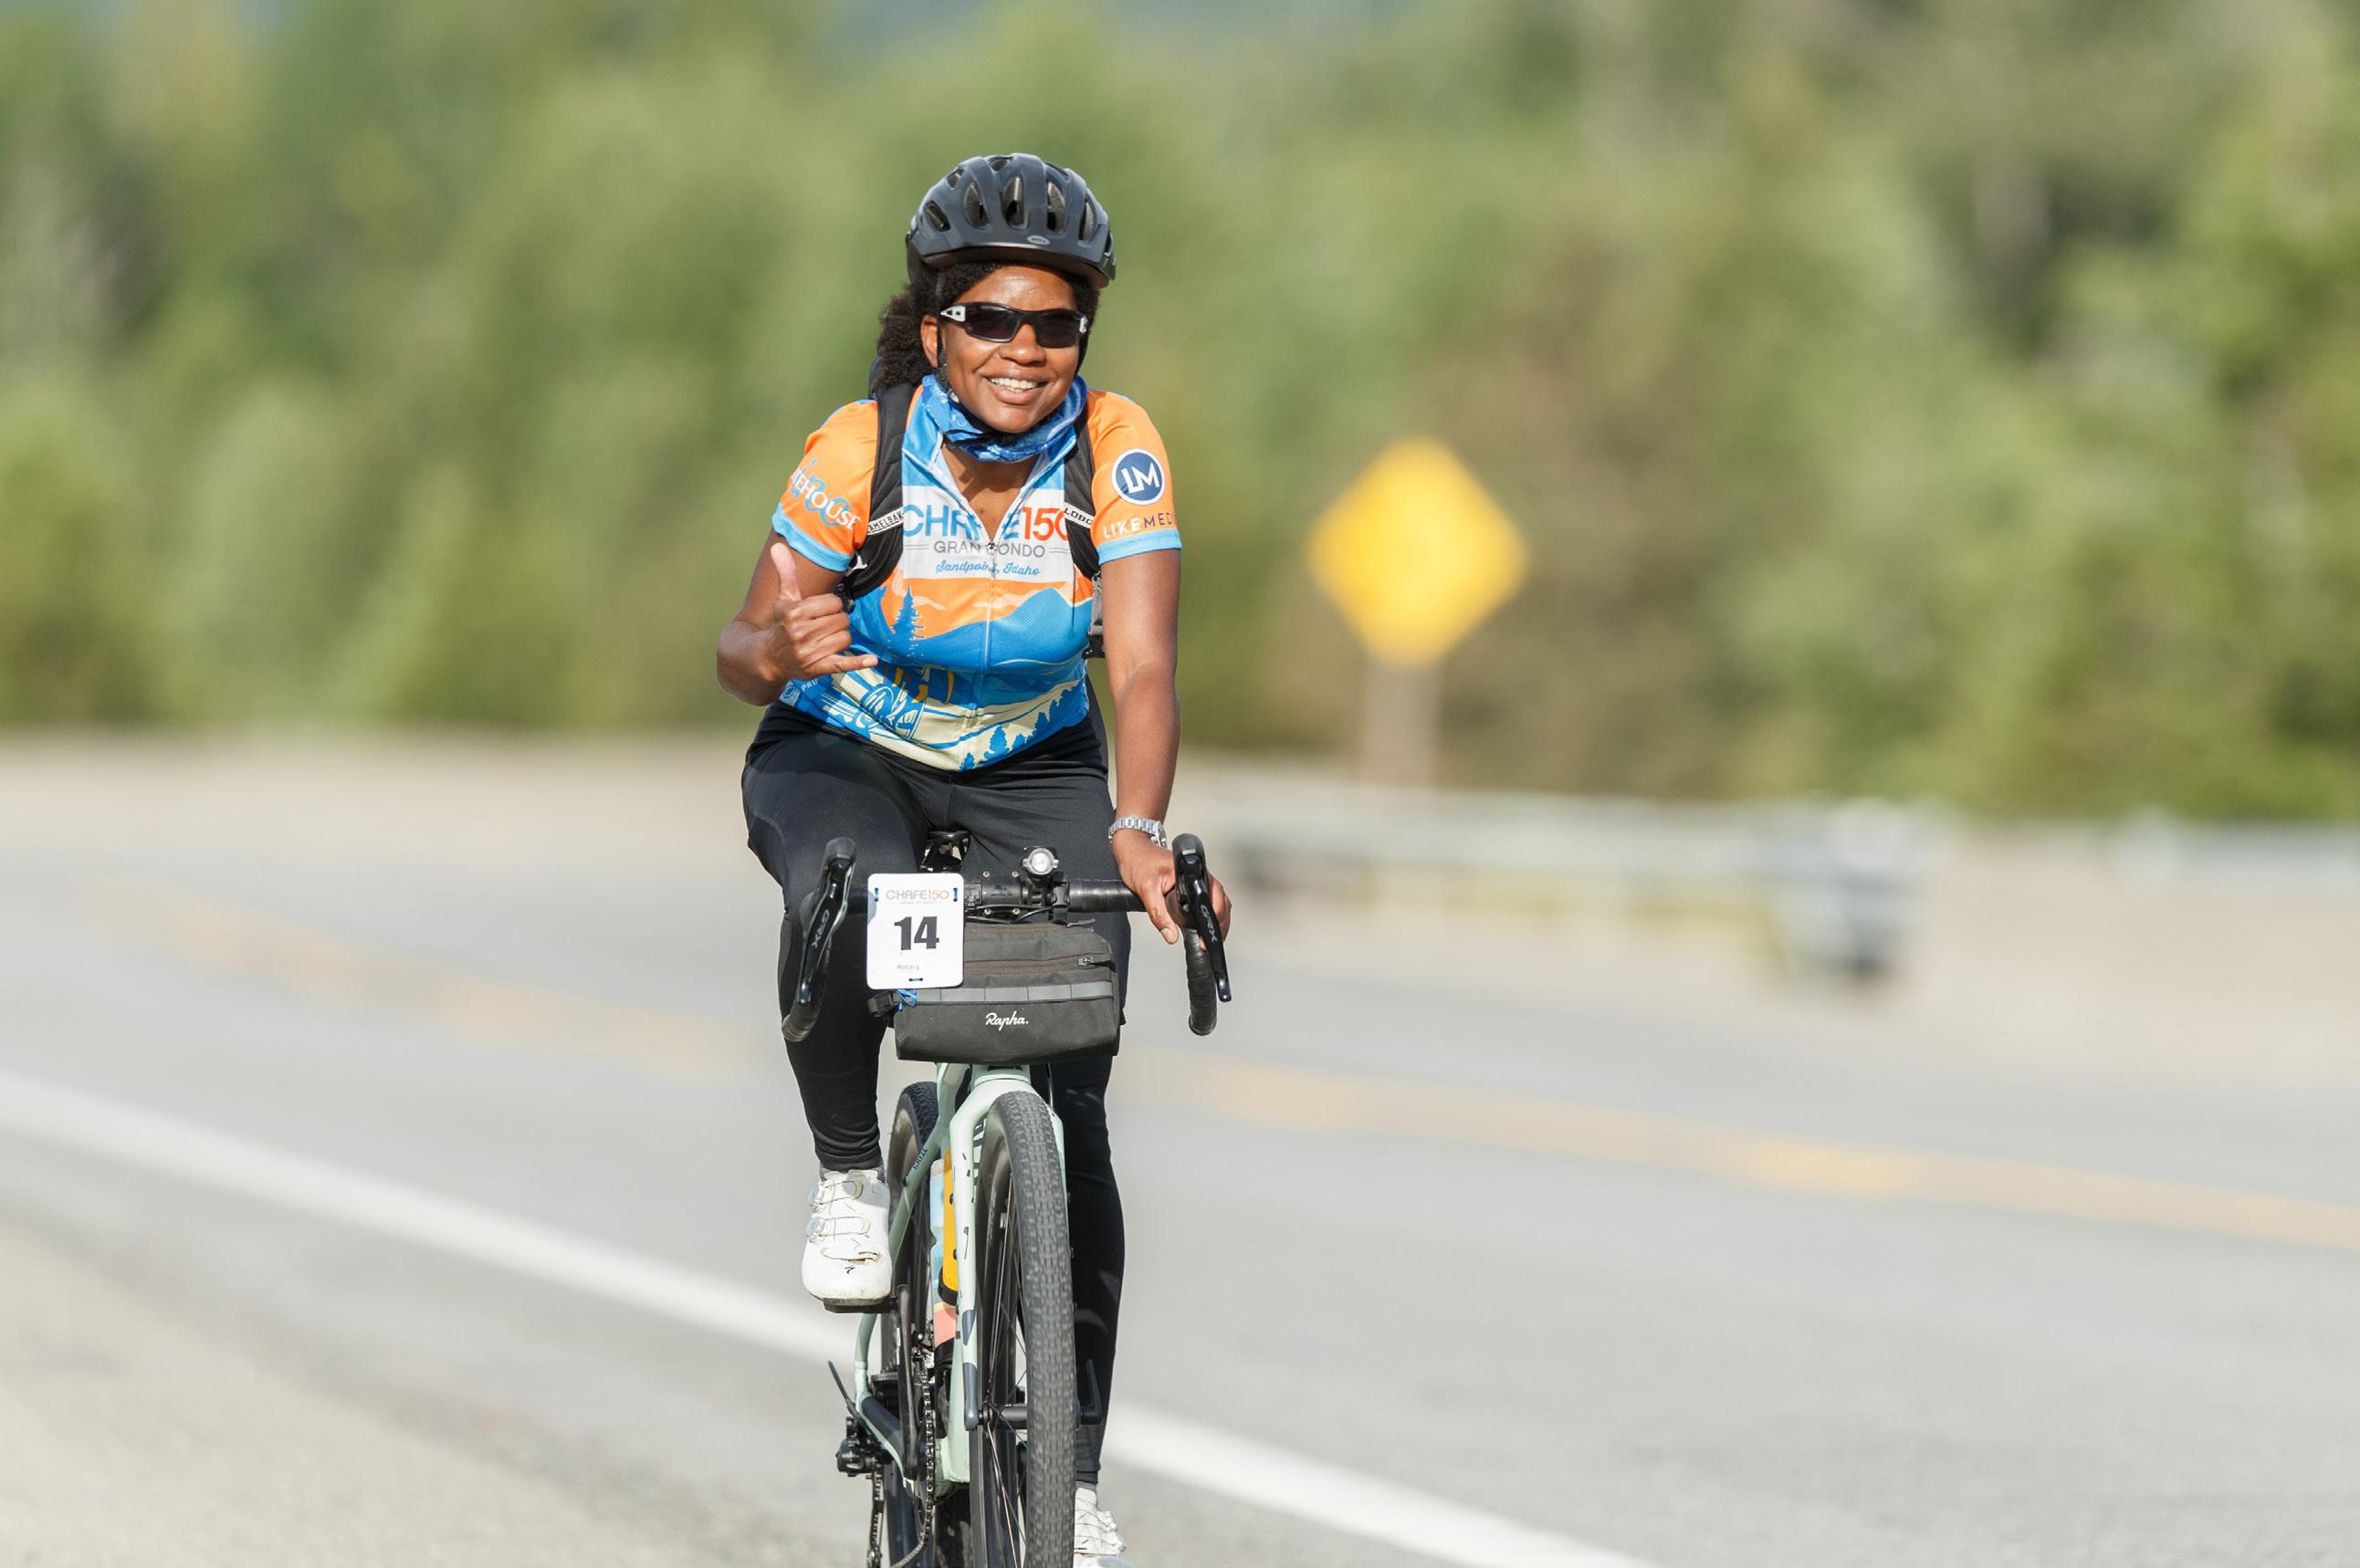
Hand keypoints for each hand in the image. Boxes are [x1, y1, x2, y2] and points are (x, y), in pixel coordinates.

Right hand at [765, 539, 877, 681]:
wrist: (770, 658)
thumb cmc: (781, 624)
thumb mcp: (783, 599)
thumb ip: (786, 573)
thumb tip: (778, 545)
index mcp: (795, 613)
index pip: (833, 603)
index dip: (831, 606)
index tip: (820, 611)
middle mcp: (801, 633)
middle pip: (842, 620)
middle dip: (836, 621)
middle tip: (823, 626)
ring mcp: (809, 653)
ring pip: (845, 638)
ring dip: (840, 638)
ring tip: (825, 640)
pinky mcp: (818, 669)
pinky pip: (843, 664)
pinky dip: (858, 662)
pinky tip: (872, 660)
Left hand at [1111, 830, 1232, 945]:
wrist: (1132, 849)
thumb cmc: (1139, 861)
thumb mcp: (1146, 889)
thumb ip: (1158, 914)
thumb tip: (1171, 935)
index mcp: (1192, 871)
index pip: (1213, 896)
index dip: (1214, 917)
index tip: (1208, 934)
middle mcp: (1199, 874)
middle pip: (1221, 900)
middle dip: (1219, 922)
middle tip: (1209, 942)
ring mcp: (1197, 879)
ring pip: (1217, 901)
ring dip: (1216, 919)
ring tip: (1209, 938)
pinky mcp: (1192, 884)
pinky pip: (1206, 900)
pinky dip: (1208, 914)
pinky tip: (1203, 927)